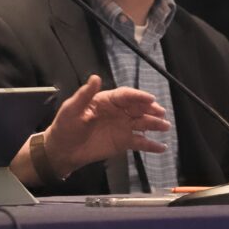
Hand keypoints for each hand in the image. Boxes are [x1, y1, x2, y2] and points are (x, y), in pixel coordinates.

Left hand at [35, 75, 169, 178]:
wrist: (63, 151)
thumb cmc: (65, 127)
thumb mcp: (72, 109)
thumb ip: (85, 94)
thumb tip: (95, 77)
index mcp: (106, 101)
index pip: (126, 96)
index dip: (138, 96)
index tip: (150, 99)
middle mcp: (117, 112)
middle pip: (138, 108)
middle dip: (151, 109)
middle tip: (161, 113)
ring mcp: (122, 127)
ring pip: (142, 123)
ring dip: (155, 124)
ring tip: (165, 127)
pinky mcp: (123, 142)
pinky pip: (140, 142)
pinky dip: (151, 145)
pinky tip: (162, 147)